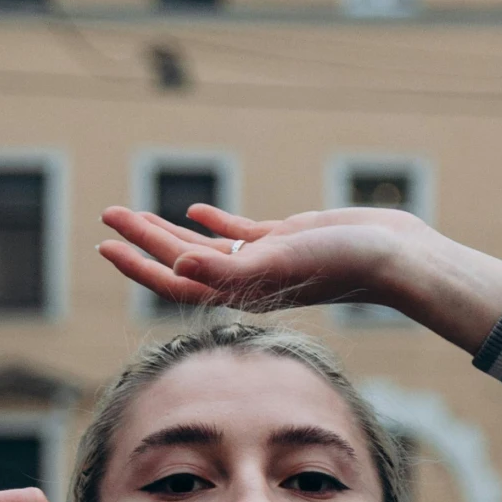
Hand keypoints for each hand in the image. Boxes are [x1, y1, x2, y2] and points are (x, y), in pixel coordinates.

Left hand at [96, 203, 501, 352]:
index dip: (138, 262)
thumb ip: (229, 267)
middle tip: (107, 214)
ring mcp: (265, 260)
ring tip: (134, 214)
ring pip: (205, 247)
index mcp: (240, 290)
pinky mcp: (286, 240)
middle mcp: (247, 280)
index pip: (175, 280)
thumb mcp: (281, 261)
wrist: (396, 260)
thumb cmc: (344, 264)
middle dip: (142, 240)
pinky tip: (195, 211)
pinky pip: (239, 234)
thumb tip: (178, 269)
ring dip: (168, 232)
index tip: (104, 242)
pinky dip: (213, 223)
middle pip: (181, 262)